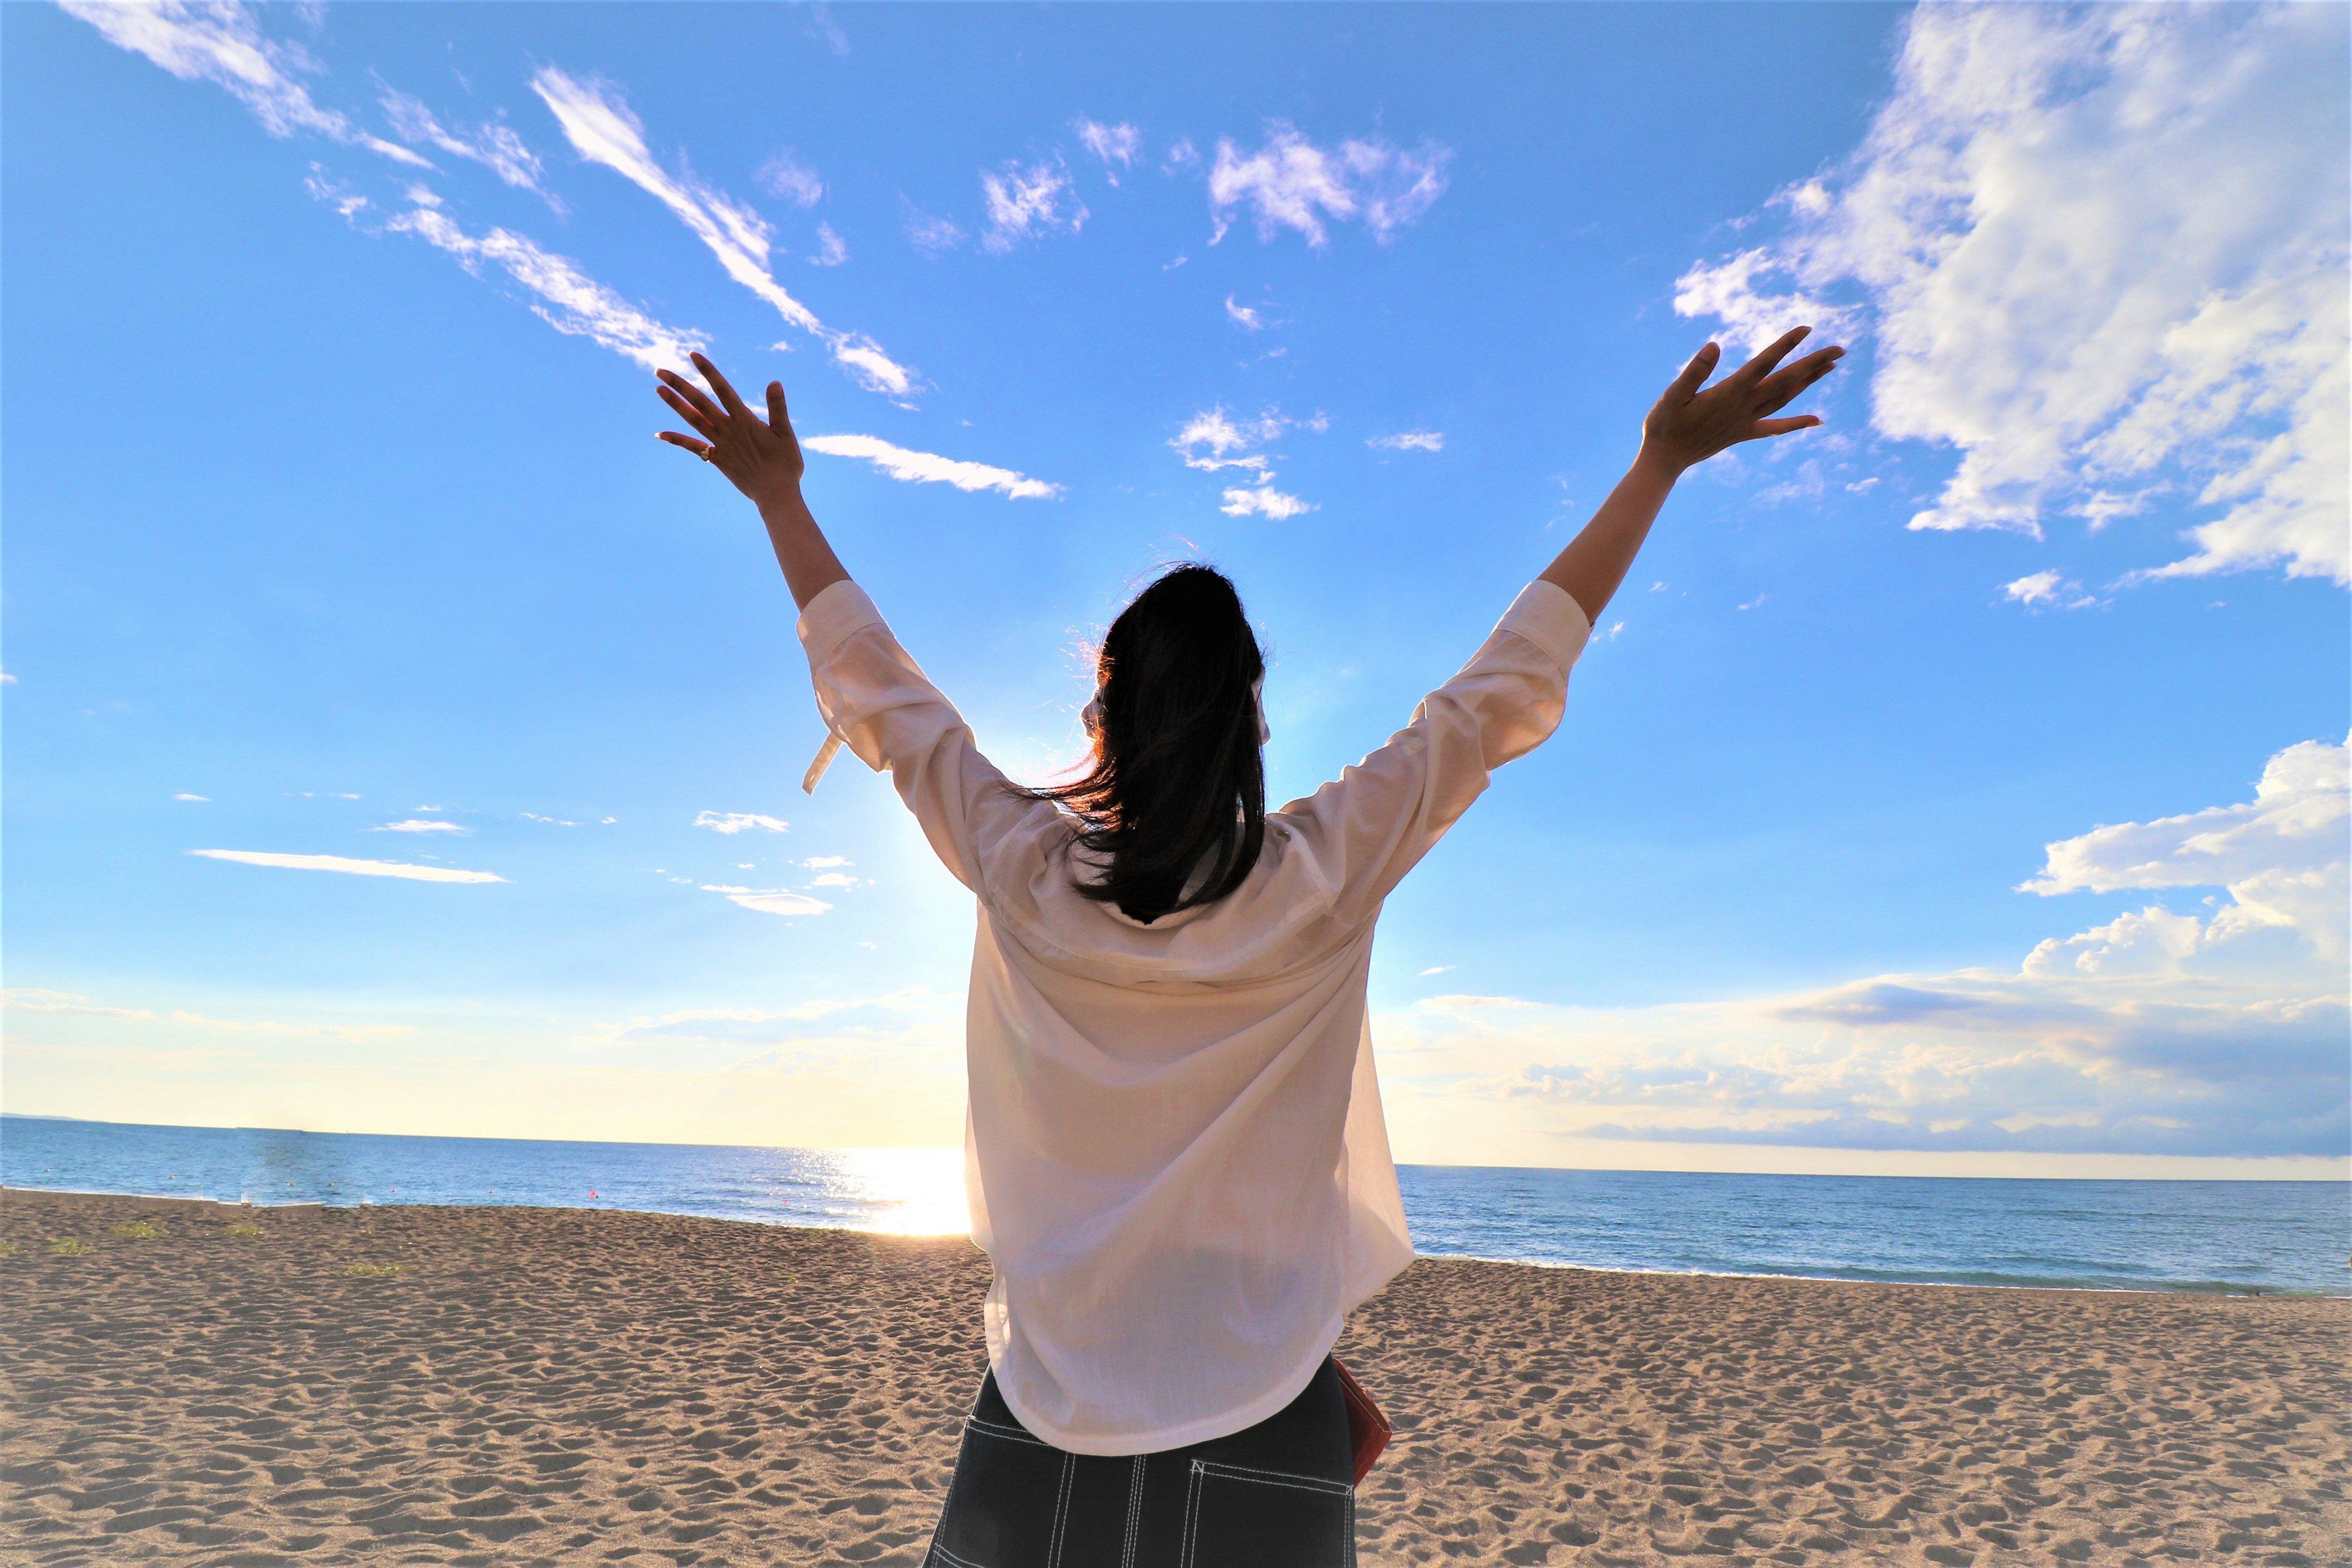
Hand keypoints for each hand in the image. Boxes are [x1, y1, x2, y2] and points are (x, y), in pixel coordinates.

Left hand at [655, 352, 805, 506]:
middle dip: (679, 385)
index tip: (693, 355)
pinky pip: (693, 447)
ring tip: (658, 390)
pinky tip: (659, 434)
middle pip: (699, 402)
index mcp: (745, 420)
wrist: (776, 495)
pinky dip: (676, 440)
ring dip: (675, 404)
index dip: (708, 371)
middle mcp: (728, 430)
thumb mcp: (785, 434)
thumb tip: (774, 382)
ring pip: (693, 420)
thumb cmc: (786, 465)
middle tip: (659, 371)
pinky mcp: (717, 460)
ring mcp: (720, 444)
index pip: (723, 389)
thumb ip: (778, 408)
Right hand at [1640, 327, 1843, 472]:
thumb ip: (1695, 371)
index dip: (1785, 346)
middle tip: (1840, 349)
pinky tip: (1817, 420)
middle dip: (1813, 363)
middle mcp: (1743, 407)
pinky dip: (1797, 423)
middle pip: (1785, 381)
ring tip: (1831, 366)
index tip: (1807, 329)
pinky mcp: (1744, 434)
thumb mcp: (1673, 395)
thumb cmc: (1664, 424)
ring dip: (1809, 381)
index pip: (1763, 364)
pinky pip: (1775, 428)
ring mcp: (1746, 422)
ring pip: (1785, 398)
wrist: (1664, 459)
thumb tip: (1715, 345)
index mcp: (1729, 393)